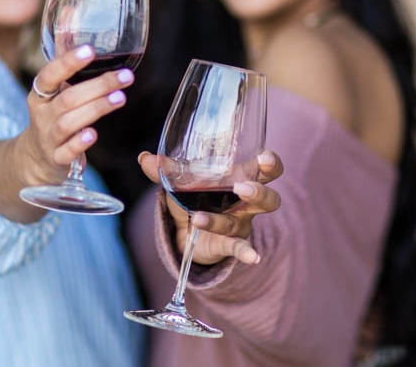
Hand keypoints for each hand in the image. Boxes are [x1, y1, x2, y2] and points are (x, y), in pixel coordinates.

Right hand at [18, 44, 133, 185]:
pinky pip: (66, 152)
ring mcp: (48, 138)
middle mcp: (42, 115)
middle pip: (68, 98)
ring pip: (69, 123)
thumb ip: (63, 51)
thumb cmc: (52, 112)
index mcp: (40, 94)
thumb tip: (70, 12)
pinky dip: (78, 144)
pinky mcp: (57, 158)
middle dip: (97, 86)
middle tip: (125, 77)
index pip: (50, 74)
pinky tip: (93, 134)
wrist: (35, 157)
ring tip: (119, 98)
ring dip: (95, 109)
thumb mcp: (53, 85)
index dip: (68, 62)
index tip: (90, 50)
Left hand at [138, 150, 283, 265]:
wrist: (186, 233)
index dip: (271, 163)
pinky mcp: (229, 243)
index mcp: (240, 179)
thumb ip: (165, 171)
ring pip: (243, 222)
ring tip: (200, 218)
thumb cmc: (193, 198)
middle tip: (242, 187)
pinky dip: (245, 253)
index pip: (267, 169)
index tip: (264, 157)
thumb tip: (144, 157)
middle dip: (259, 192)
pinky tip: (253, 258)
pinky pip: (239, 248)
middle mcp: (246, 202)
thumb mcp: (181, 183)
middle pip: (268, 197)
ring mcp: (240, 224)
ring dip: (221, 220)